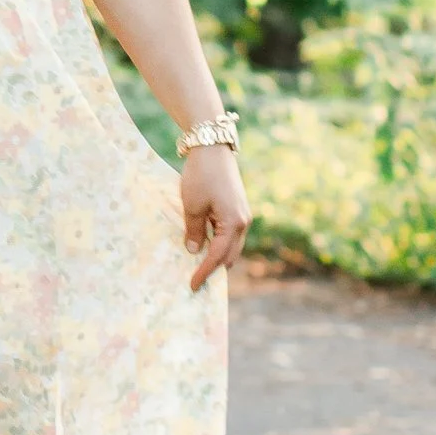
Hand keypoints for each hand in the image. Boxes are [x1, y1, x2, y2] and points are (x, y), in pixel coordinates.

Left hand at [181, 147, 249, 288]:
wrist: (212, 148)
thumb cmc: (201, 176)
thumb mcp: (192, 206)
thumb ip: (195, 231)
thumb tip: (194, 252)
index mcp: (233, 224)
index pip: (217, 257)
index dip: (204, 272)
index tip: (192, 285)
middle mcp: (243, 222)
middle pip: (229, 255)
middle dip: (214, 269)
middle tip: (196, 280)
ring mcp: (242, 215)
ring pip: (231, 246)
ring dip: (217, 256)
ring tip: (198, 265)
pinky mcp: (237, 208)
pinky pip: (230, 234)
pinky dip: (219, 243)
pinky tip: (205, 244)